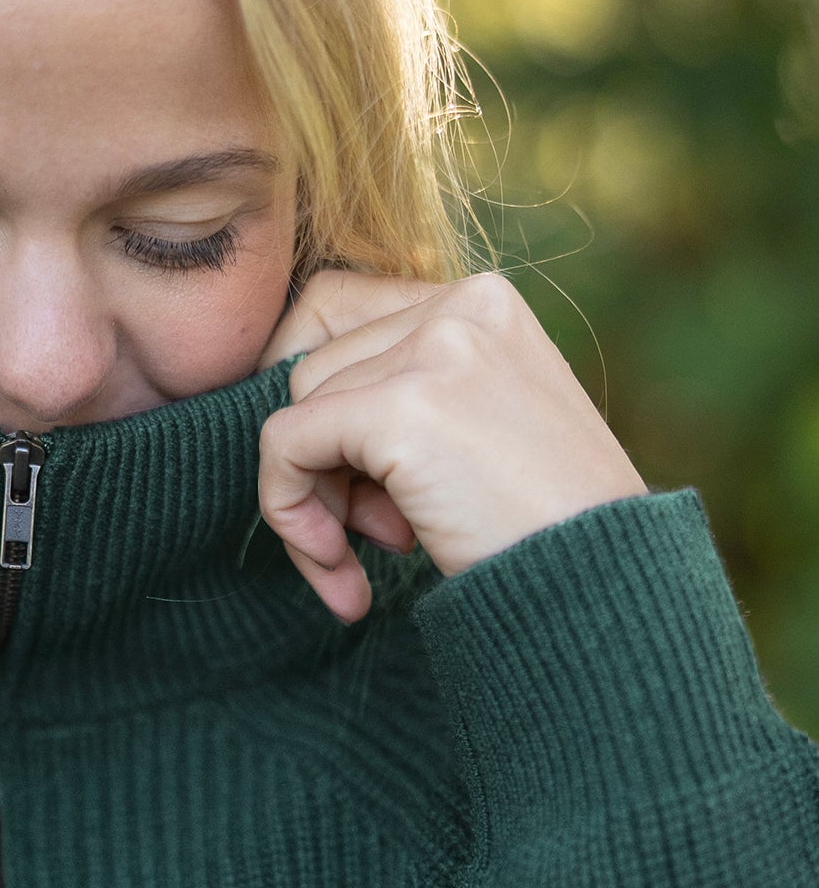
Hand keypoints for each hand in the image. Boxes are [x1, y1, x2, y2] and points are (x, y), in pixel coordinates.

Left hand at [254, 268, 648, 624]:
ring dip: (314, 494)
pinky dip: (289, 510)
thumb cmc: (543, 525)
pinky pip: (285, 445)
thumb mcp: (482, 427)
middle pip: (313, 364)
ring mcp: (434, 351)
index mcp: (484, 301)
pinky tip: (338, 568)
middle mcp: (461, 306)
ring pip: (295, 407)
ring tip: (386, 545)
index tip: (334, 469)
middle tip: (377, 529)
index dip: (314, 391)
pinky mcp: (401, 408)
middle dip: (322, 457)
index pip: (335, 307)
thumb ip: (405, 392)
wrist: (603, 585)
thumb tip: (290, 415)